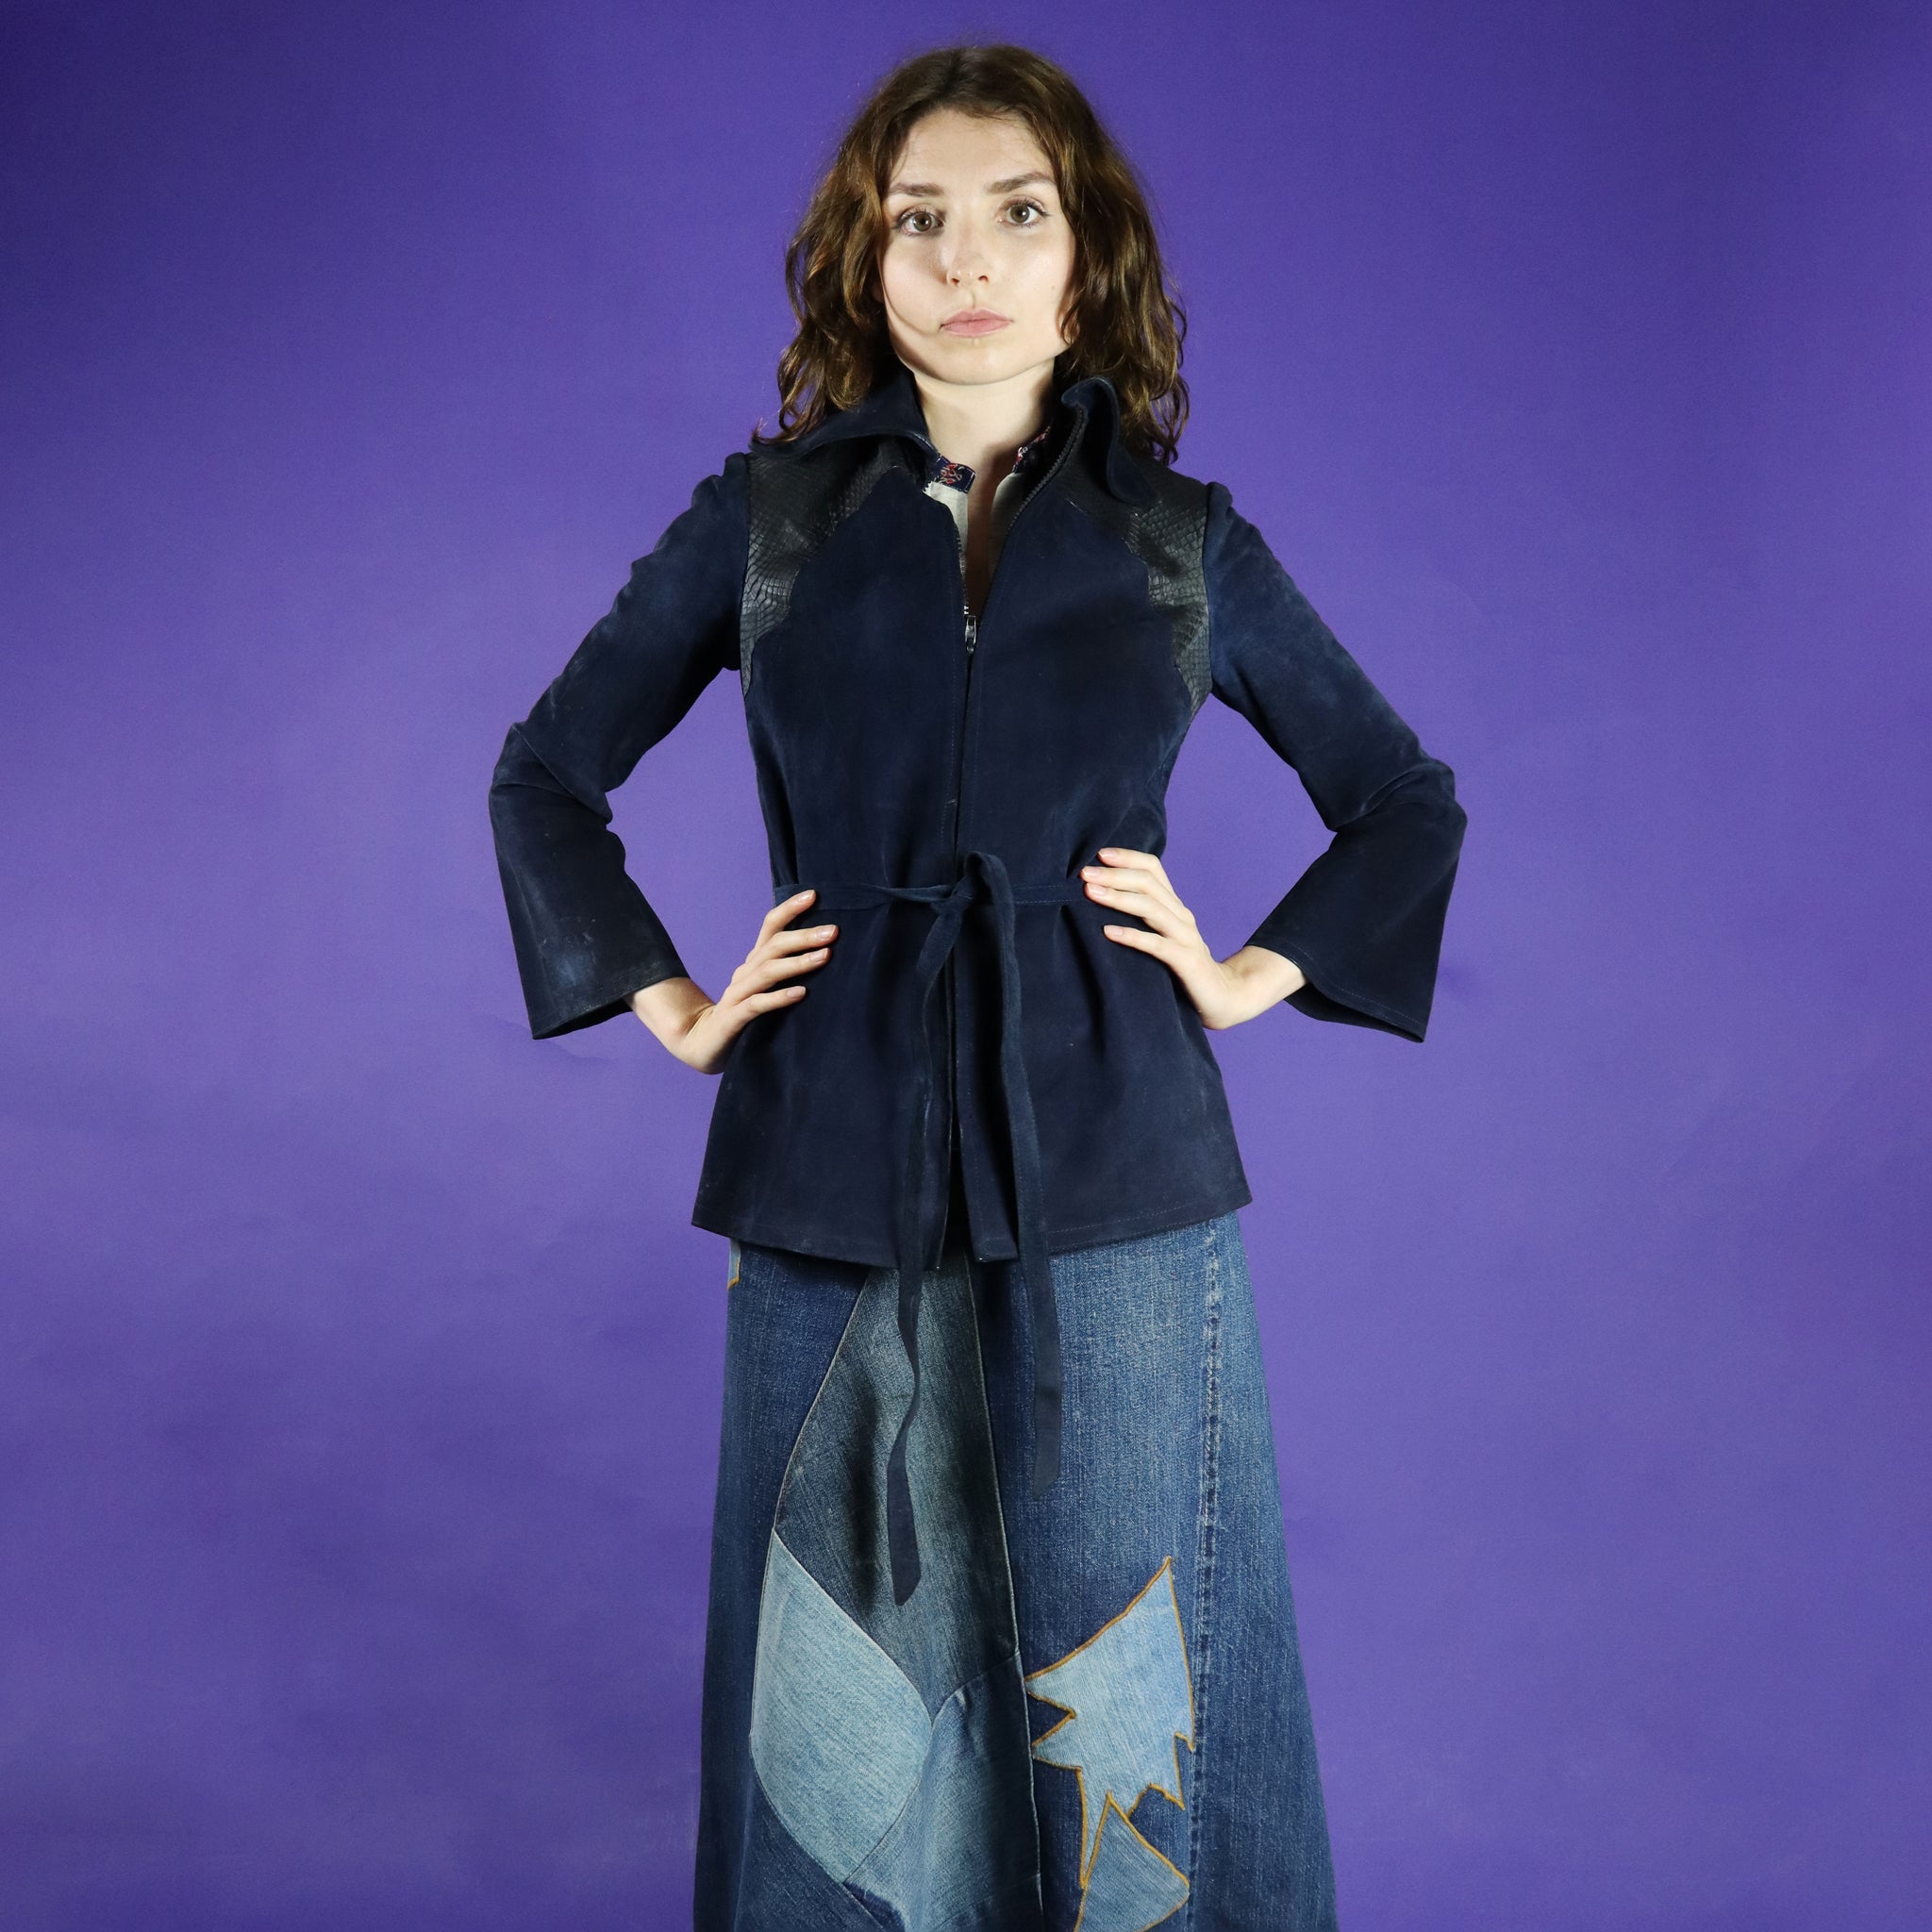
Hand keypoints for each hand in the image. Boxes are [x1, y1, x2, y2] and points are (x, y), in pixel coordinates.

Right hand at [629, 890, 836, 1073]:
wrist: (703, 1044)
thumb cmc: (744, 1014)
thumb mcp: (764, 987)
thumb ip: (785, 970)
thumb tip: (827, 952)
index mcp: (754, 962)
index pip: (770, 927)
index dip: (789, 909)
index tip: (814, 895)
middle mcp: (745, 972)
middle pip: (773, 946)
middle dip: (804, 936)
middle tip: (833, 931)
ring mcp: (737, 994)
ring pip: (767, 972)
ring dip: (798, 963)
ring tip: (825, 956)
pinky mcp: (734, 1018)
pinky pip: (757, 1005)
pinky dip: (779, 997)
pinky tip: (801, 993)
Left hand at [1081, 848, 1306, 1029]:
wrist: (1222, 996)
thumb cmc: (1182, 965)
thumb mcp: (1162, 934)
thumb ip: (1141, 916)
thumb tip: (1100, 898)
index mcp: (1174, 905)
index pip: (1153, 868)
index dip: (1128, 857)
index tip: (1099, 854)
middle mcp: (1181, 915)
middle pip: (1148, 883)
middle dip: (1114, 875)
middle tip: (1084, 874)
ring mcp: (1185, 937)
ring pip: (1151, 908)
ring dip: (1118, 898)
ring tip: (1091, 893)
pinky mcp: (1186, 961)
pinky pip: (1157, 945)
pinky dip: (1132, 936)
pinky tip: (1109, 932)